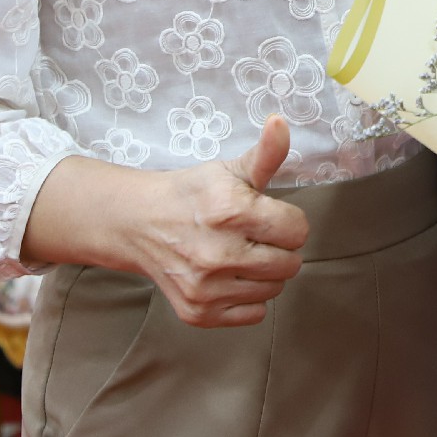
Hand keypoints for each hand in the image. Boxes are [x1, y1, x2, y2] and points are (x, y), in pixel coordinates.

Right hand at [119, 116, 310, 327]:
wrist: (138, 223)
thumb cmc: (192, 194)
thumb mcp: (230, 169)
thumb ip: (266, 153)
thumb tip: (280, 122)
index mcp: (230, 211)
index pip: (298, 230)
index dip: (287, 221)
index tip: (267, 216)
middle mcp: (218, 253)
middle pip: (290, 264)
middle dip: (279, 247)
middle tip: (254, 236)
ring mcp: (206, 288)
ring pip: (275, 289)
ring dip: (265, 273)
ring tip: (240, 254)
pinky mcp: (198, 313)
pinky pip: (255, 313)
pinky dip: (249, 297)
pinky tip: (229, 276)